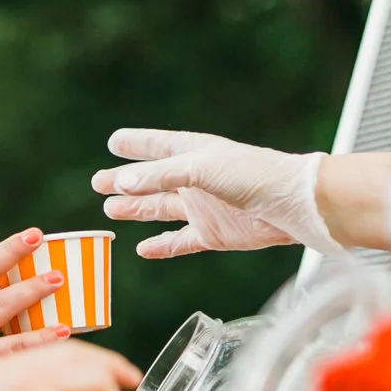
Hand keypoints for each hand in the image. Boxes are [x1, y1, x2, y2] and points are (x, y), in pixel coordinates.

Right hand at [91, 129, 340, 257]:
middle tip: (97, 182)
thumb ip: (161, 176)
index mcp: (194, 153)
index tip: (113, 141)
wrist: (292, 206)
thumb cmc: (253, 174)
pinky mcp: (212, 234)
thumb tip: (122, 182)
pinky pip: (179, 241)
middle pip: (152, 180)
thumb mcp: (201, 168)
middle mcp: (195, 179)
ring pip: (160, 209)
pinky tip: (142, 248)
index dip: (135, 144)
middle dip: (124, 181)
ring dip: (136, 209)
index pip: (157, 146)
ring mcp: (203, 207)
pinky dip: (161, 246)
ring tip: (110, 210)